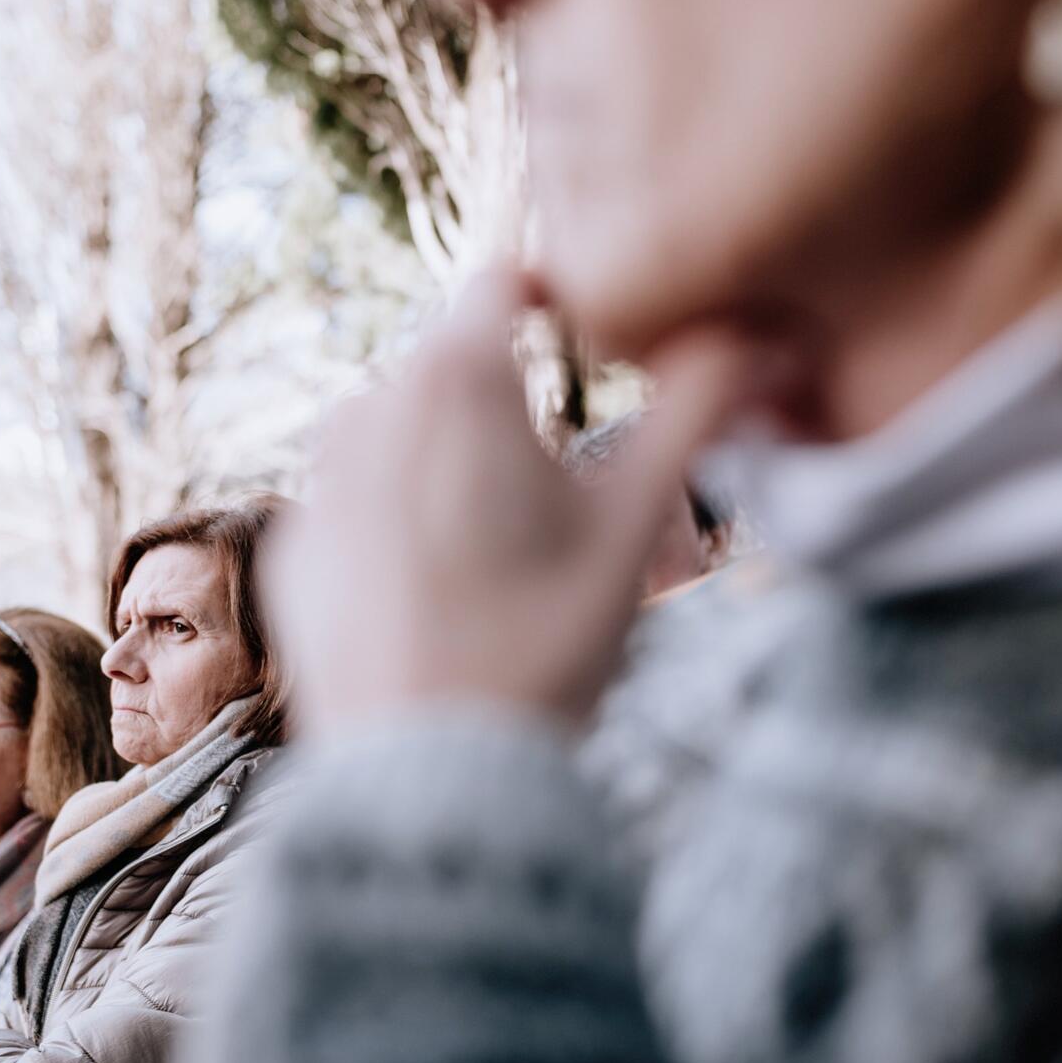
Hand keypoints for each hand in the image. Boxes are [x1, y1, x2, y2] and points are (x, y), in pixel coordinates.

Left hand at [265, 268, 745, 735]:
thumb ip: (698, 411)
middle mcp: (369, 408)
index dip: (555, 300)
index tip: (588, 345)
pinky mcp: (295, 548)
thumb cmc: (543, 645)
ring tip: (504, 550)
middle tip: (562, 485)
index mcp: (456, 379)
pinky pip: (357, 503)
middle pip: (452, 364)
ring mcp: (320, 481)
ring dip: (450, 460)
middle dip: (506, 400)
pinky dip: (399, 524)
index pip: (503, 281)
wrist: (430, 781)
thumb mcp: (636, 525)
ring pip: (400, 432)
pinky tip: (443, 594)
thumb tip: (767, 338)